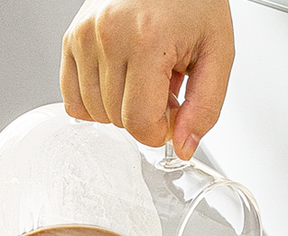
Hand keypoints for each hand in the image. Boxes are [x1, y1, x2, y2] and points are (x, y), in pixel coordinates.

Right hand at [60, 0, 233, 159]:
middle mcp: (109, 36)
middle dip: (143, 115)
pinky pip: (73, 100)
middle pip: (117, 120)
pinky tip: (116, 84)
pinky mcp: (71, 40)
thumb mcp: (217, 49)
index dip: (158, 130)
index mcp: (147, 39)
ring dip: (119, 109)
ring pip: (95, 114)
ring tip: (141, 79)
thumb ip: (206, 105)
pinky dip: (94, 103)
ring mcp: (85, 37)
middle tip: (161, 87)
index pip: (139, 122)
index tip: (171, 116)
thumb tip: (183, 147)